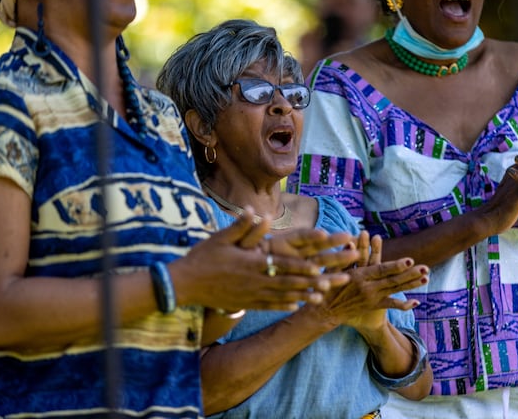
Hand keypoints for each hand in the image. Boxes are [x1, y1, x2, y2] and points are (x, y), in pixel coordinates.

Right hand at [170, 209, 352, 310]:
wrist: (186, 284)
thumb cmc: (203, 258)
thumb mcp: (220, 238)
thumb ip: (241, 226)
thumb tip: (256, 211)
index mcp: (251, 264)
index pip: (281, 265)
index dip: (301, 267)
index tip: (319, 268)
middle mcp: (255, 281)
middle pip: (289, 283)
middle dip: (312, 283)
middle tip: (331, 283)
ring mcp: (251, 295)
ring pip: (283, 297)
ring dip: (304, 296)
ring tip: (322, 298)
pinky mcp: (246, 303)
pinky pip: (269, 306)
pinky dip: (284, 305)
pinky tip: (297, 305)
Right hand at [307, 232, 428, 330]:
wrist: (325, 312)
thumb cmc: (327, 287)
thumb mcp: (331, 270)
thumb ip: (342, 257)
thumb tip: (350, 242)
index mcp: (359, 277)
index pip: (381, 270)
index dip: (396, 266)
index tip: (410, 260)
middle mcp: (368, 288)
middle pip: (393, 281)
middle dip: (410, 274)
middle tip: (425, 268)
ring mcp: (372, 298)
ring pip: (395, 290)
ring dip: (411, 284)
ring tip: (426, 278)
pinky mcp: (373, 305)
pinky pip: (391, 305)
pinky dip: (403, 304)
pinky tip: (417, 302)